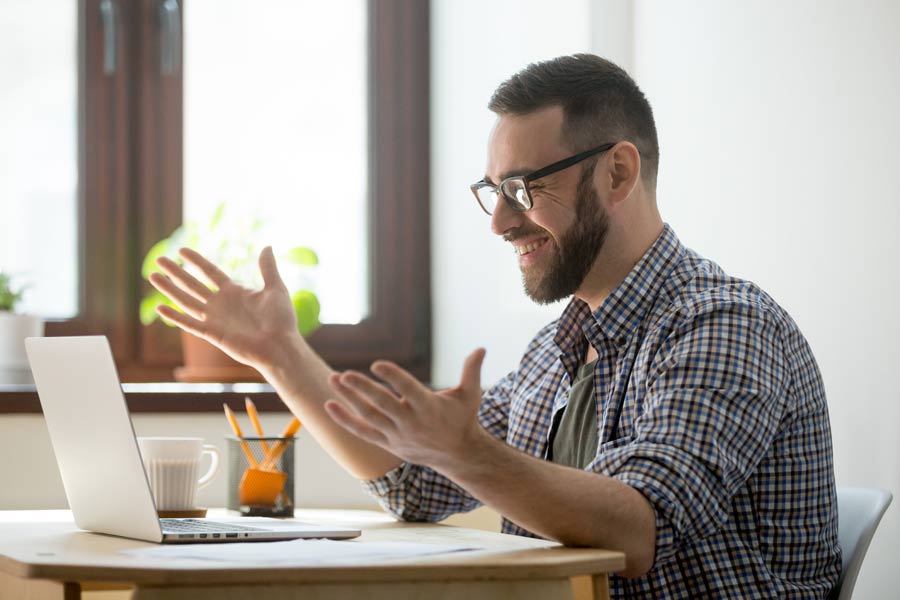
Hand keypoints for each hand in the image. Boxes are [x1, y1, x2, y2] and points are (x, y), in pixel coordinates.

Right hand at [149, 246, 301, 369]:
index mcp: (235, 292)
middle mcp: (221, 304)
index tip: (182, 250)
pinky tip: (161, 307)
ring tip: (153, 276)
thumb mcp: (275, 289)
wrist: (280, 345)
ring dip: (169, 290)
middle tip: (159, 259)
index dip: (197, 261)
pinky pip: (190, 324)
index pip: (210, 272)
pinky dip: (175, 317)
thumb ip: (268, 268)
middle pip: (193, 284)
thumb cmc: (281, 320)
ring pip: (186, 301)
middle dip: (176, 272)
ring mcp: (215, 319)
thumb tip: (267, 246)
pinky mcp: (213, 334)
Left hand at [323, 349, 486, 469]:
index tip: (377, 363)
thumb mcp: (470, 395)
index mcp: (428, 407)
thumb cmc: (463, 419)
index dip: (392, 376)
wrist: (458, 455)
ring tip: (332, 379)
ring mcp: (397, 434)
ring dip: (349, 399)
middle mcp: (410, 422)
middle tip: (344, 374)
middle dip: (362, 389)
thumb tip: (482, 348)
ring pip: (368, 416)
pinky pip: (362, 431)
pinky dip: (345, 420)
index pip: (407, 390)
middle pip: (382, 404)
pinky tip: (330, 406)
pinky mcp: (388, 443)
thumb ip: (472, 371)